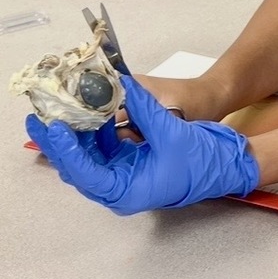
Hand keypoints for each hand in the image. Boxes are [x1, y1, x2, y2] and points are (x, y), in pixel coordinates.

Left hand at [25, 75, 259, 214]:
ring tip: (69, 106)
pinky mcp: (132, 162)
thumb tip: (122, 87)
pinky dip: (100, 128)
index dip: (67, 150)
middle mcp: (120, 187)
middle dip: (66, 139)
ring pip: (92, 153)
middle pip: (82, 164)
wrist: (228, 164)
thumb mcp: (173, 134)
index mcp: (127, 192)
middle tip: (49, 115)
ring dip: (82, 131)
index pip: (85, 173)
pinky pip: (107, 146)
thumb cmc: (203, 161)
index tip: (55, 127)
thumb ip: (145, 110)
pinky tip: (95, 109)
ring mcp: (125, 175)